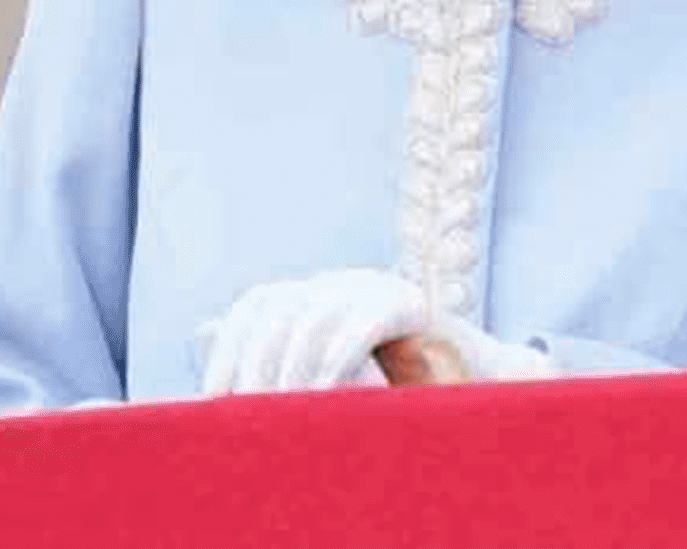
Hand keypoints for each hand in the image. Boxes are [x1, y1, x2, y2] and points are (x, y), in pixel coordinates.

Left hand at [199, 270, 554, 395]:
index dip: (229, 347)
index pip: (258, 304)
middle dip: (255, 364)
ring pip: (316, 315)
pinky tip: (327, 393)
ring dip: (292, 369)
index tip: (212, 398)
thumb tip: (203, 327)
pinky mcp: (412, 304)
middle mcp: (346, 281)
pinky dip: (337, 359)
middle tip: (250, 413)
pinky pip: (363, 323)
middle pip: (279, 307)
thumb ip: (272, 349)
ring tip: (288, 411)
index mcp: (321, 293)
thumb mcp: (324, 370)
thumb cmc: (395, 384)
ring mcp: (380, 287)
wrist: (474, 381)